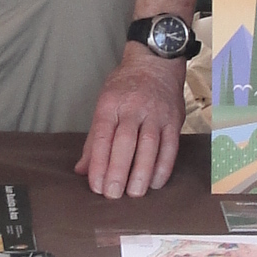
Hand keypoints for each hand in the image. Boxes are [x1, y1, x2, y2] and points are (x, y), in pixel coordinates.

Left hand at [76, 45, 186, 198]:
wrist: (155, 62)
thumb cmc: (125, 87)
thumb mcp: (104, 104)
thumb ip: (93, 139)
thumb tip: (81, 170)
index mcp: (110, 104)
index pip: (102, 136)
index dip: (98, 163)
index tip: (96, 186)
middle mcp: (133, 108)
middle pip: (125, 142)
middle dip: (118, 171)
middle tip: (113, 195)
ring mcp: (156, 113)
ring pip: (149, 145)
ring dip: (142, 172)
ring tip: (134, 193)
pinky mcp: (174, 119)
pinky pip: (170, 146)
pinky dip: (163, 166)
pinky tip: (156, 183)